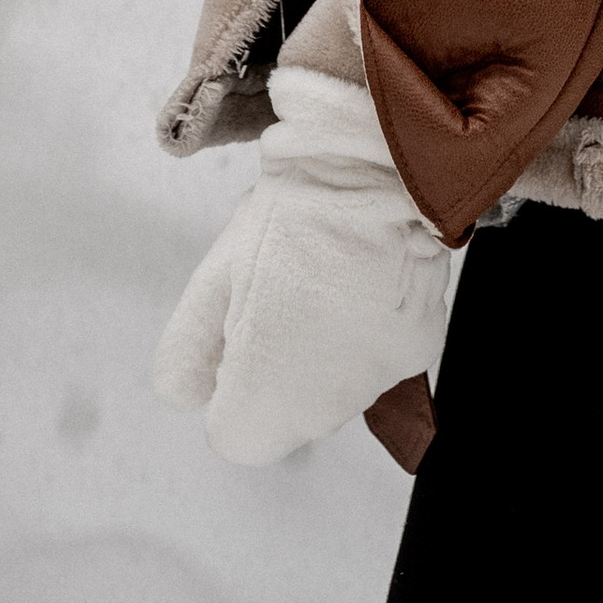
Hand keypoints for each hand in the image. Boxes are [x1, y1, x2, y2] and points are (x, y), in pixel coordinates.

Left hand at [153, 31, 449, 465]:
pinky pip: (379, 362)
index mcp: (266, 391)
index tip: (240, 337)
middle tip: (284, 300)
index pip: (236, 436)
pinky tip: (363, 286)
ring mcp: (376, 380)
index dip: (230, 389)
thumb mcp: (214, 277)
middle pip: (289, 418)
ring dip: (325, 359)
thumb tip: (185, 396)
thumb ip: (187, 352)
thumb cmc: (287, 219)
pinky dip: (369, 337)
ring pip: (336, 393)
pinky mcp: (417, 352)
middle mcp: (326, 407)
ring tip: (325, 285)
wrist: (373, 165)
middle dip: (279, 375)